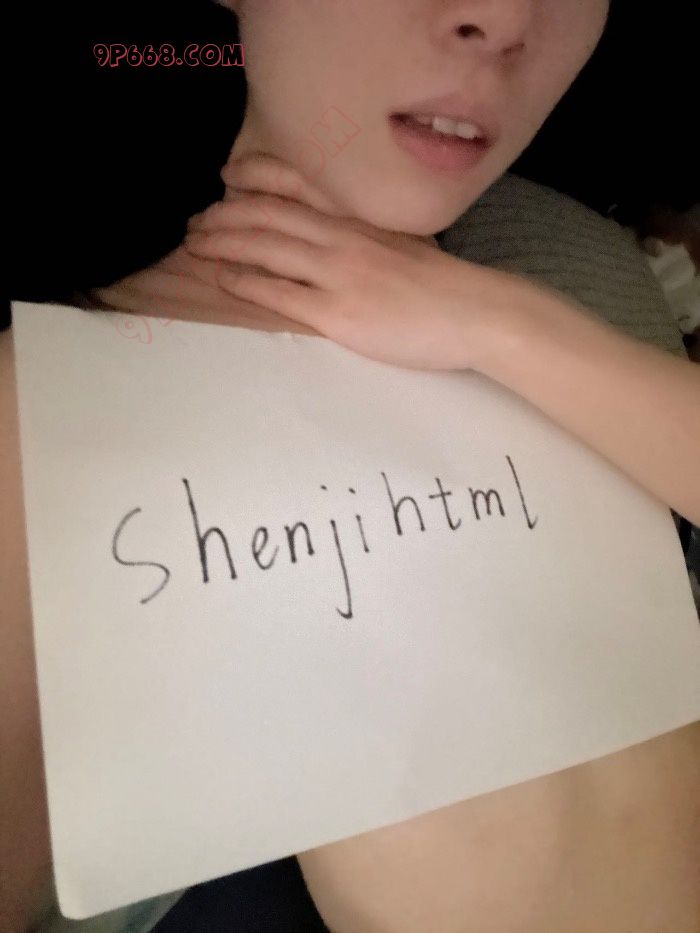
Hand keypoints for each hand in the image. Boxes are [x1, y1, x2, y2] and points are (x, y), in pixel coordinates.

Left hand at [185, 153, 518, 370]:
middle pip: (268, 214)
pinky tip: (222, 277)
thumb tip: (344, 246)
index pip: (297, 185)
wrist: (476, 313)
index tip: (229, 175)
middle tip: (194, 221)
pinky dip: (244, 280)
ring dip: (222, 243)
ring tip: (193, 245)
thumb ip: (370, 241)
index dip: (255, 175)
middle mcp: (342, 237)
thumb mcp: (405, 247)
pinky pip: (278, 292)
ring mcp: (337, 273)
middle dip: (223, 214)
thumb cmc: (446, 288)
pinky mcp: (337, 312)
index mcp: (360, 221)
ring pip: (264, 246)